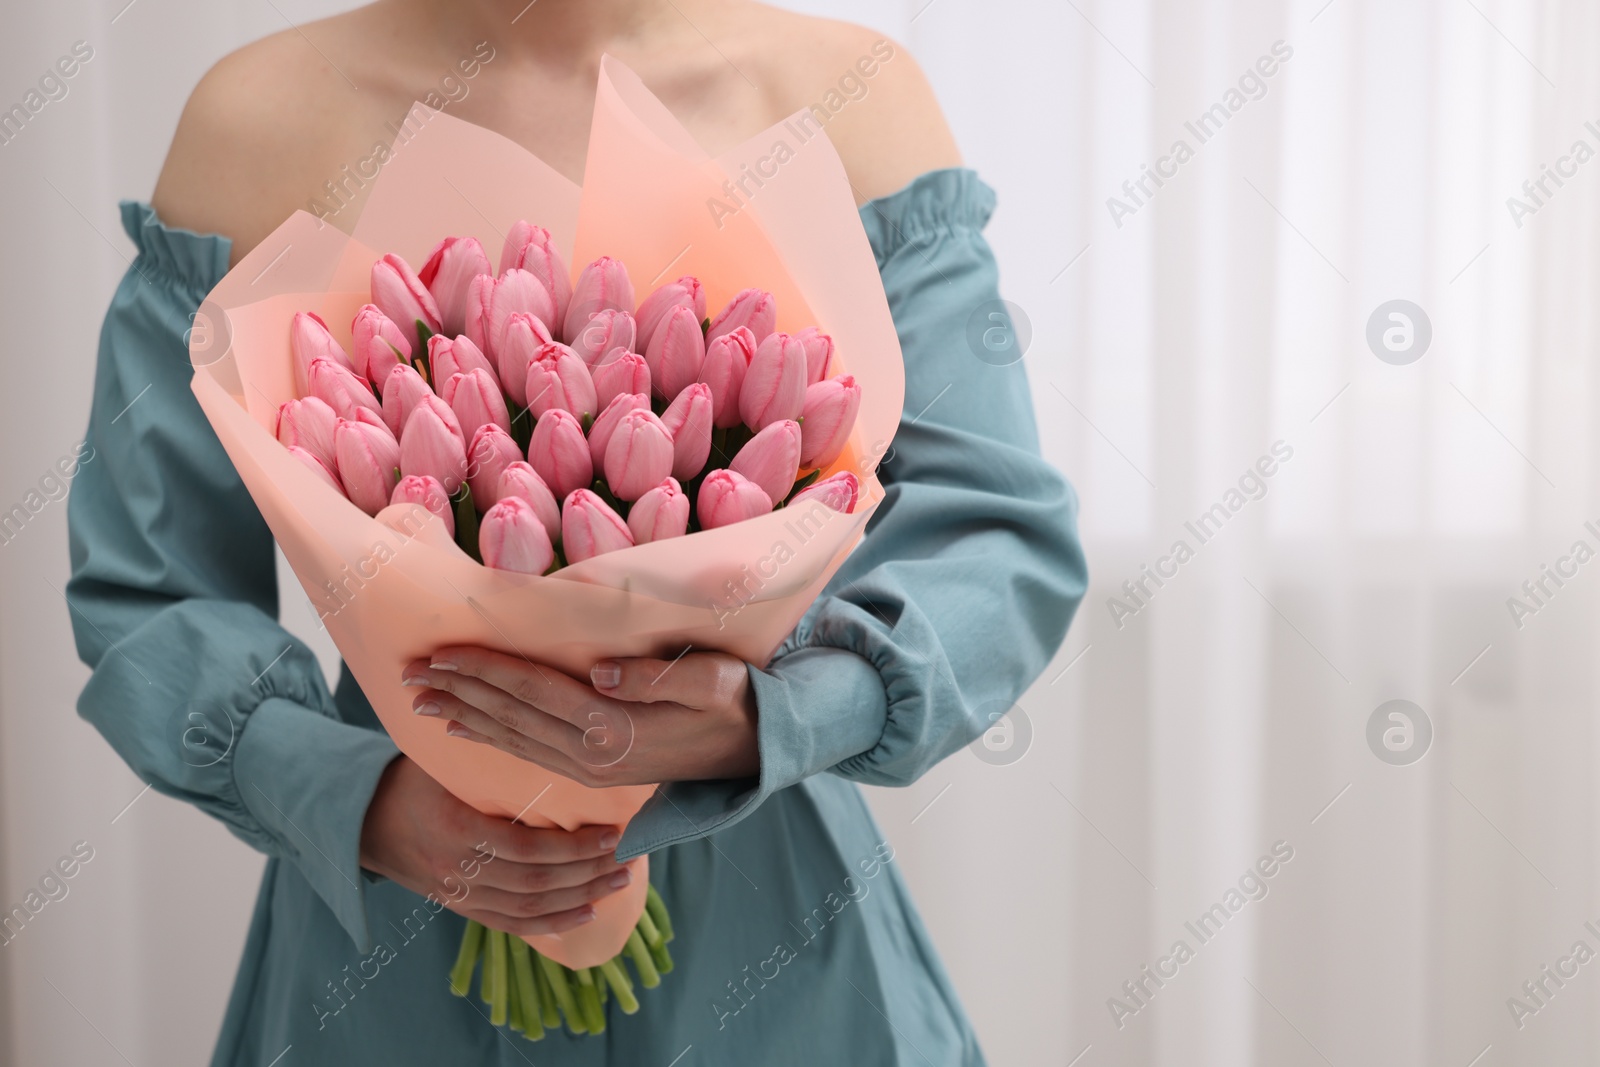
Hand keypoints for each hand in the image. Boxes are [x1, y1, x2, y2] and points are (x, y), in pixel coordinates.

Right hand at [358, 755, 635, 935]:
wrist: (363, 822)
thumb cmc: (411, 780)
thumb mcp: (441, 760)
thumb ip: (484, 751)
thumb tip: (535, 714)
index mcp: (454, 828)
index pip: (525, 848)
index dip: (572, 847)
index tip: (611, 832)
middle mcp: (455, 870)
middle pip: (535, 883)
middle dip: (588, 872)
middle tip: (630, 857)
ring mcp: (458, 894)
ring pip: (529, 909)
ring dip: (580, 897)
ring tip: (620, 882)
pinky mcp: (461, 907)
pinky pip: (511, 924)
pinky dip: (552, 922)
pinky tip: (586, 912)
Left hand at [399, 648, 759, 787]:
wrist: (758, 752)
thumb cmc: (738, 704)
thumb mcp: (714, 682)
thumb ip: (659, 677)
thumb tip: (598, 671)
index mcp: (615, 727)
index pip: (533, 691)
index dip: (484, 669)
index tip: (440, 651)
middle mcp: (594, 754)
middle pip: (510, 716)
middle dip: (458, 692)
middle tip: (407, 673)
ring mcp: (591, 768)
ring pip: (512, 738)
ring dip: (465, 714)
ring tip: (421, 698)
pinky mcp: (594, 771)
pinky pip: (528, 753)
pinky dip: (491, 735)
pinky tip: (466, 725)